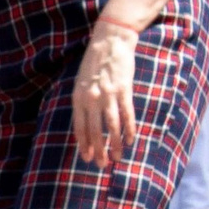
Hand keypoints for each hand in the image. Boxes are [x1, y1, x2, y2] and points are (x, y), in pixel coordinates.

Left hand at [70, 21, 139, 166]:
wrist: (109, 43)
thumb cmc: (94, 64)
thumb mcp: (81, 83)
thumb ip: (82, 102)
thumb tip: (85, 123)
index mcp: (78, 98)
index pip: (79, 127)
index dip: (83, 144)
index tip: (87, 158)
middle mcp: (91, 98)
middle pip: (94, 130)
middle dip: (98, 149)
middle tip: (102, 164)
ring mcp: (108, 94)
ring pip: (111, 126)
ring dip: (114, 144)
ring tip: (117, 157)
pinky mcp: (123, 90)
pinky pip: (126, 114)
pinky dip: (129, 129)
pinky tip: (130, 140)